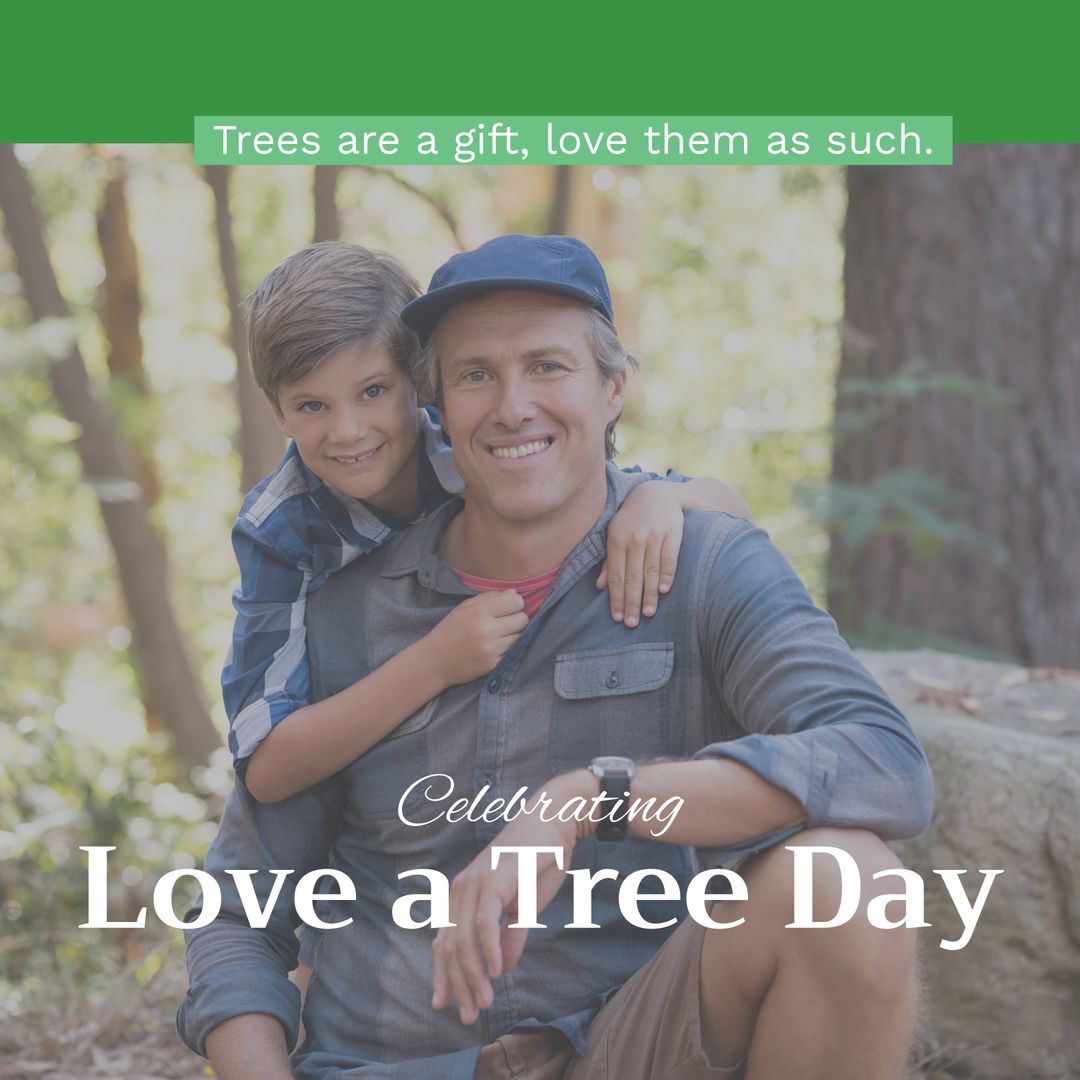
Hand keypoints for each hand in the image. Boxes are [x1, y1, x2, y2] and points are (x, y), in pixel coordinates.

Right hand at [425, 590, 528, 686]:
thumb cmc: (450, 630)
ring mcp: (491, 649)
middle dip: (516, 619)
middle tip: (504, 622)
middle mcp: (487, 630)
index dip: (514, 603)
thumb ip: (489, 597)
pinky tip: (495, 648)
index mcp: (479, 612)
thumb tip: (514, 592)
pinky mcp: (493, 665)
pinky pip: (513, 652)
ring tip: (499, 636)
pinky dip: (507, 649)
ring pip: (521, 636)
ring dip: (513, 635)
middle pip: (522, 619)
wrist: (434, 661)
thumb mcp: (464, 608)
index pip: (516, 601)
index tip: (508, 607)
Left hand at [431, 809, 578, 1024]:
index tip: (447, 1006)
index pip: (445, 942)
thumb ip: (509, 935)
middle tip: (468, 1016)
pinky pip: (485, 922)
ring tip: (482, 1002)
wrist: (555, 821)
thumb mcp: (523, 906)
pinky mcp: (494, 880)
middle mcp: (461, 889)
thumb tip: (501, 968)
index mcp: (463, 895)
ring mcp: (475, 883)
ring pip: (465, 939)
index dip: (445, 976)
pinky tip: (495, 972)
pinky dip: (488, 950)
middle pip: (451, 946)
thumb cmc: (539, 860)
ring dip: (473, 975)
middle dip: (459, 985)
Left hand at [598, 480, 683, 626]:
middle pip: (632, 576)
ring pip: (650, 570)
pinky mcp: (673, 532)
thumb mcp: (615, 534)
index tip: (617, 617)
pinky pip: (669, 557)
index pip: (616, 575)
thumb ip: (609, 560)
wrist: (657, 493)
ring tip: (648, 613)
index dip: (616, 597)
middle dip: (631, 602)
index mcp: (616, 539)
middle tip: (631, 623)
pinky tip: (664, 590)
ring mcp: (654, 534)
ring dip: (649, 594)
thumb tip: (600, 586)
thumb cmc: (632, 519)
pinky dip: (667, 574)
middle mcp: (634, 537)